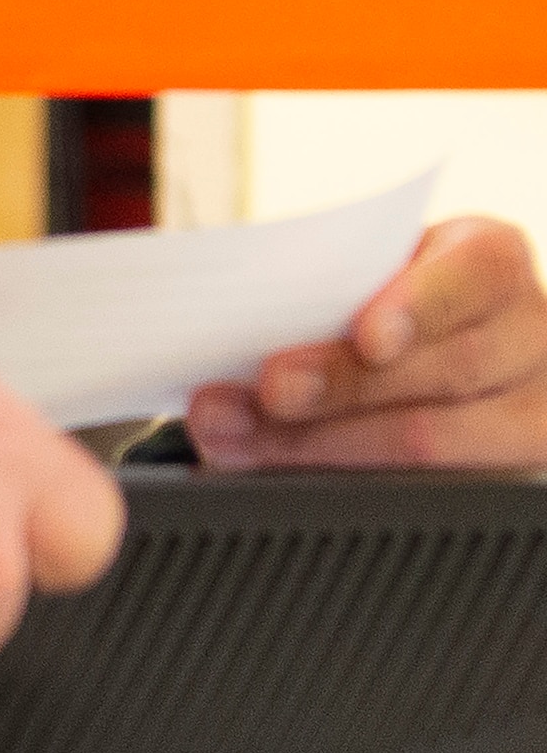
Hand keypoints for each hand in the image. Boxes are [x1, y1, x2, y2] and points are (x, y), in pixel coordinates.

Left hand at [188, 217, 546, 468]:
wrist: (431, 351)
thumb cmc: (381, 304)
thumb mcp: (368, 276)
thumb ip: (328, 291)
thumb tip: (239, 327)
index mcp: (488, 264)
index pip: (478, 274)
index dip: (422, 306)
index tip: (369, 335)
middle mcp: (526, 335)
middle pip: (451, 367)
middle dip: (346, 384)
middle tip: (271, 389)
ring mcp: (523, 410)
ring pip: (429, 438)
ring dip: (315, 440)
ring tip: (235, 434)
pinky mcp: (500, 474)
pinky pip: (414, 488)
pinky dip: (328, 477)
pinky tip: (271, 467)